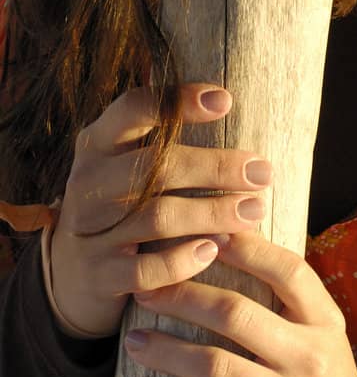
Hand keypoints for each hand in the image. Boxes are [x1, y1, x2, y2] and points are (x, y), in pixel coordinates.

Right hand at [49, 81, 275, 337]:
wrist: (73, 270)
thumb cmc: (121, 200)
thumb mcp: (127, 160)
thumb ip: (162, 133)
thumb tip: (225, 100)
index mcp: (98, 143)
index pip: (133, 109)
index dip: (178, 101)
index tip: (227, 101)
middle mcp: (86, 183)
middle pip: (155, 166)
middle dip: (216, 167)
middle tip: (263, 173)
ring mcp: (88, 231)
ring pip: (157, 217)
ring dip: (212, 213)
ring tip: (254, 211)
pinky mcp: (98, 276)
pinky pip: (145, 271)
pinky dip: (181, 261)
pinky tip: (213, 250)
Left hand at [123, 227, 356, 376]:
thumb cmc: (321, 371)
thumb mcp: (321, 330)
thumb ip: (290, 297)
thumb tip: (235, 242)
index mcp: (325, 321)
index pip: (288, 270)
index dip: (247, 249)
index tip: (207, 234)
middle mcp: (308, 356)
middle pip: (238, 315)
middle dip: (186, 297)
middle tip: (148, 288)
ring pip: (215, 366)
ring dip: (168, 349)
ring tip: (135, 338)